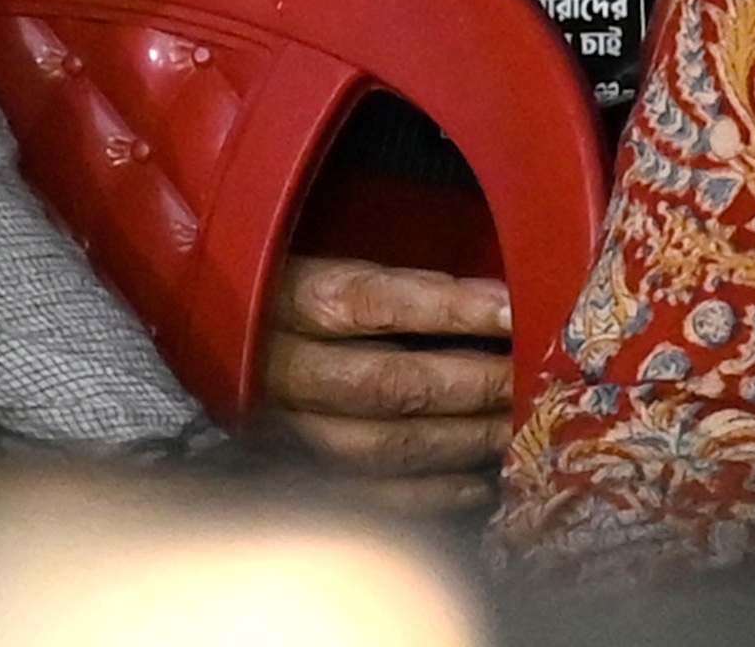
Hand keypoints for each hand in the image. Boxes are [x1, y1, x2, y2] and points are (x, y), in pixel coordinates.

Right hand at [257, 252, 513, 511]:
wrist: (219, 338)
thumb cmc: (298, 290)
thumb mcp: (335, 259)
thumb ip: (405, 279)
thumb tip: (499, 298)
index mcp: (295, 298)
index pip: (377, 301)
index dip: (450, 309)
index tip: (514, 308)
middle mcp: (286, 369)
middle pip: (388, 384)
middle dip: (472, 384)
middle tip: (534, 379)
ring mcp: (288, 429)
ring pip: (382, 447)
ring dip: (462, 441)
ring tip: (520, 429)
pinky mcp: (295, 473)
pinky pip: (368, 495)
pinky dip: (429, 495)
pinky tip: (478, 484)